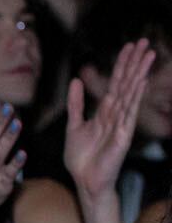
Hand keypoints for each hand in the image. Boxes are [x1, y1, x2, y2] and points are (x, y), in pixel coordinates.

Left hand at [65, 39, 154, 197]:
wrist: (84, 180)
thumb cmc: (82, 157)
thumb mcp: (74, 124)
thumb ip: (76, 103)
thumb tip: (76, 79)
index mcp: (105, 111)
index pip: (115, 82)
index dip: (122, 64)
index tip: (129, 46)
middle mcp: (116, 114)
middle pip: (127, 83)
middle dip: (135, 63)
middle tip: (144, 42)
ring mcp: (122, 124)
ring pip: (131, 94)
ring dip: (139, 74)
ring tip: (148, 56)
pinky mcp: (122, 136)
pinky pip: (128, 114)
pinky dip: (133, 98)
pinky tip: (139, 83)